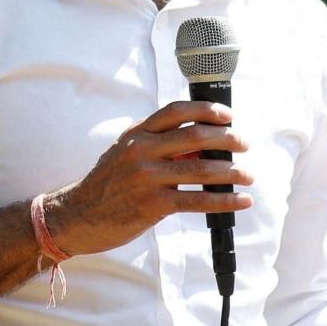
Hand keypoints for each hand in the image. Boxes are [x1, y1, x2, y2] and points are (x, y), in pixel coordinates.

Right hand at [43, 101, 254, 255]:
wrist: (78, 215)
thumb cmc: (108, 183)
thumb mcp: (127, 153)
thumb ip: (159, 145)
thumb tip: (202, 145)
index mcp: (138, 134)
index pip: (176, 112)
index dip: (206, 110)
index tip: (228, 115)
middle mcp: (142, 150)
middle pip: (196, 137)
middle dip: (227, 139)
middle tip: (245, 144)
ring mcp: (147, 177)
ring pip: (201, 169)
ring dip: (232, 172)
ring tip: (248, 175)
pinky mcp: (153, 205)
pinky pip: (197, 200)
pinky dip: (224, 200)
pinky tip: (240, 201)